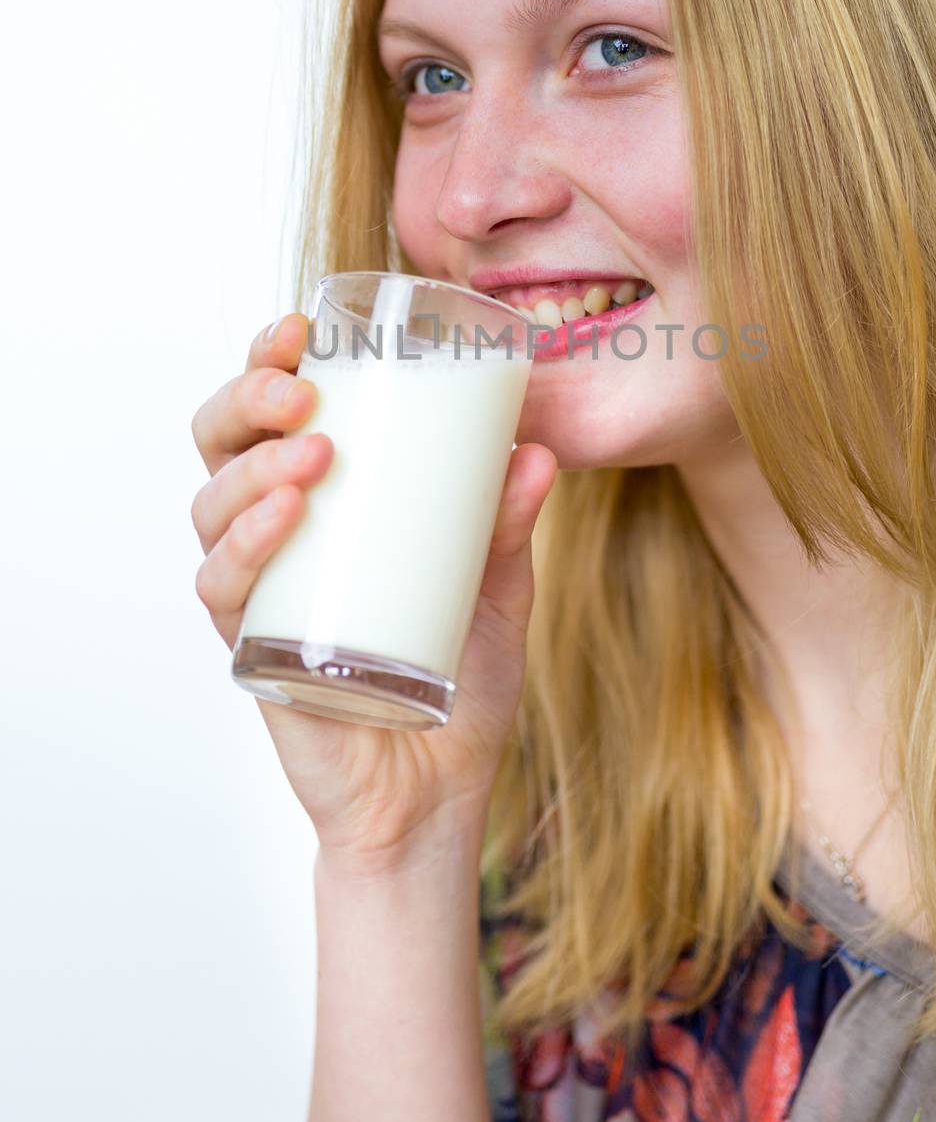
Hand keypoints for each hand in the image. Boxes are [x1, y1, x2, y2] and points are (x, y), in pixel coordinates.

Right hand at [190, 313, 556, 874]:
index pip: (274, 414)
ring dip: (253, 466)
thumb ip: (507, 523)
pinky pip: (222, 586)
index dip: (270, 361)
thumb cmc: (457, 680)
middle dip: (246, 398)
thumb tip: (539, 452)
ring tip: (317, 450)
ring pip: (210, 505)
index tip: (302, 326)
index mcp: (324, 504)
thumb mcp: (497, 589)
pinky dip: (245, 544)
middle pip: (222, 443)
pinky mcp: (251, 649)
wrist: (437, 795)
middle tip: (299, 388)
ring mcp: (256, 591)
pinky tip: (285, 516)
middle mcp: (273, 536)